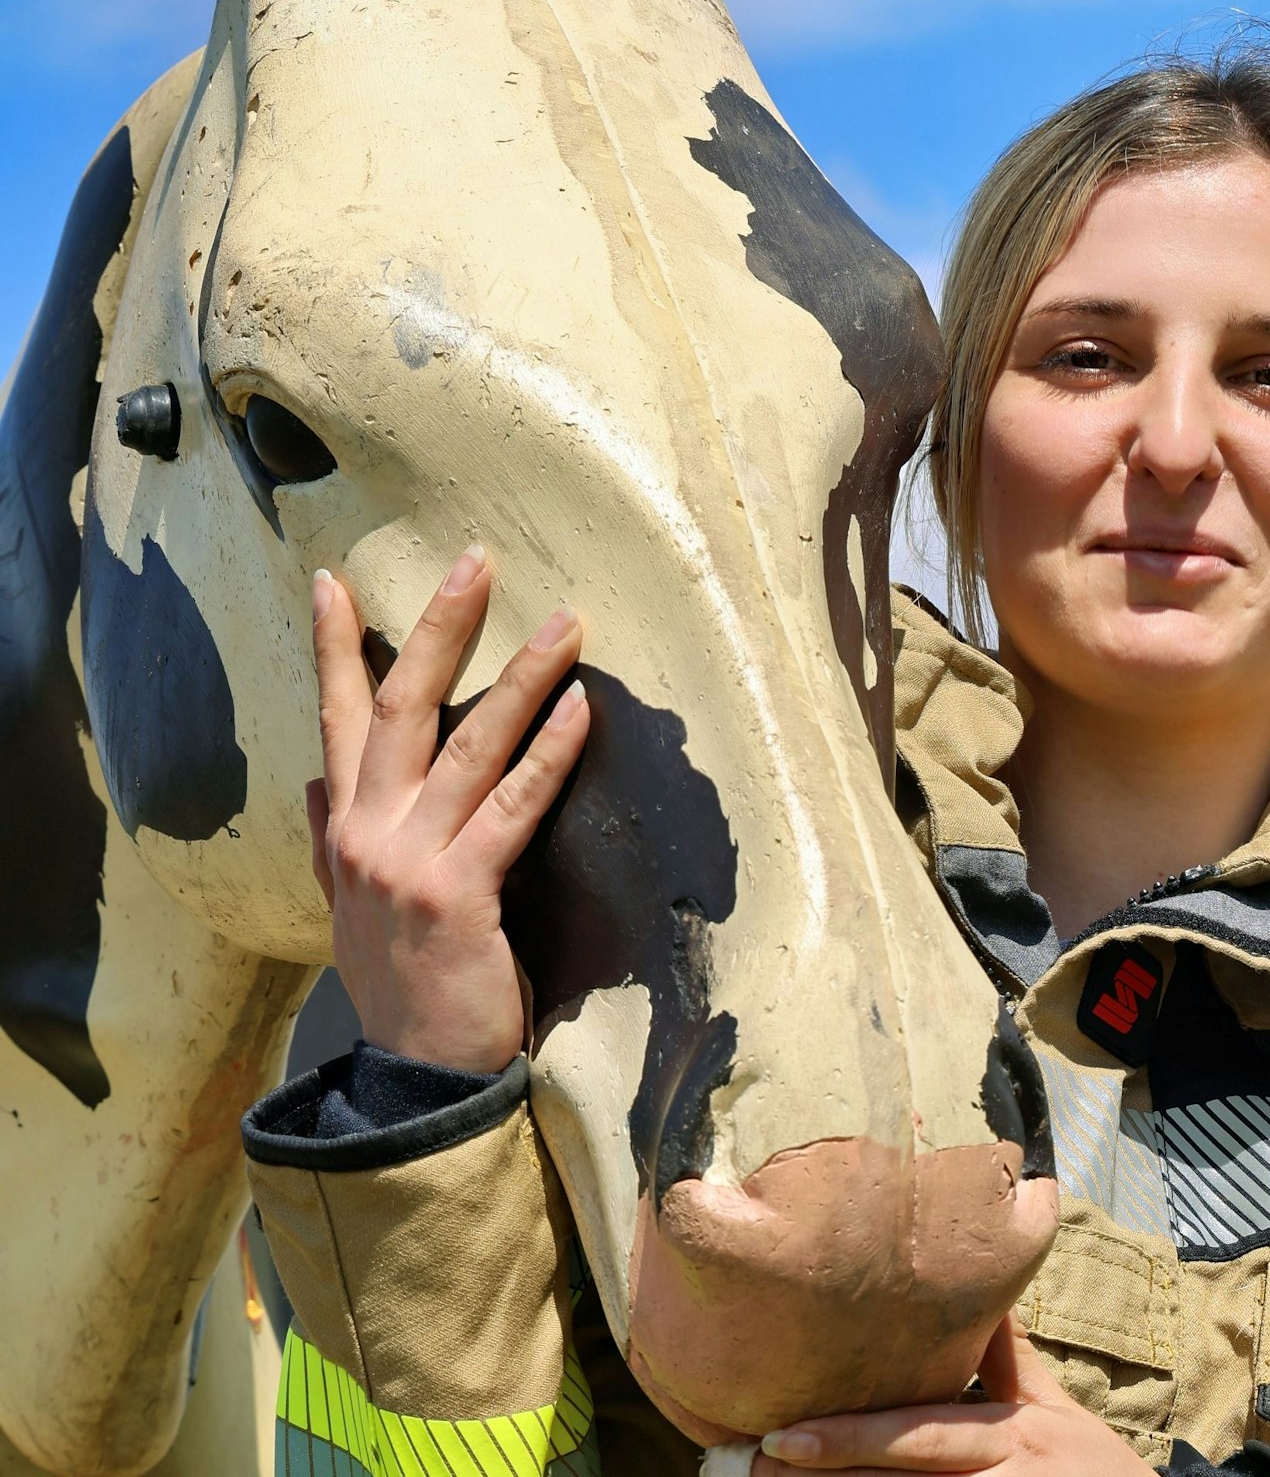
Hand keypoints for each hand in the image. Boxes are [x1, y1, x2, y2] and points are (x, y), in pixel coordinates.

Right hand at [307, 547, 590, 1071]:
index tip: (331, 579)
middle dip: (436, 628)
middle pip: (398, 708)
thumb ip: (334, 841)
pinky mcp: (460, 896)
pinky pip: (512, 808)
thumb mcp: (351, 909)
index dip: (330, 647)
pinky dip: (548, 754)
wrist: (414, 1083)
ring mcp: (410, 862)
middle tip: (475, 560)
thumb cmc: (401, 985)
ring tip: (563, 622)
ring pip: (467, 745)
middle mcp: (369, 834)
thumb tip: (315, 780)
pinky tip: (580, 711)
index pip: (333, 719)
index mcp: (347, 831)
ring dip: (519, 677)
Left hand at [749, 1317, 1152, 1475]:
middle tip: (763, 1461)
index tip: (787, 1431)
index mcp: (1009, 1436)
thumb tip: (983, 1295)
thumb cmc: (1099, 1472)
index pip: (919, 1434)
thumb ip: (1012, 1361)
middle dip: (833, 1469)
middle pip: (906, 1476)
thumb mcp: (1057, 1413)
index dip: (852, 1436)